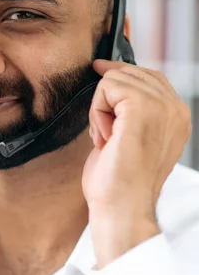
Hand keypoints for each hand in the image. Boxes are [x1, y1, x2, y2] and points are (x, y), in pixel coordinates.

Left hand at [82, 60, 191, 267]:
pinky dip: (97, 112)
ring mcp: (162, 106)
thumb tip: (111, 80)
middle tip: (107, 134)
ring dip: (100, 109)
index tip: (99, 69)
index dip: (121, 72)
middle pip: (131, 72)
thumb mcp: (131, 138)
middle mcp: (175, 109)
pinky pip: (107, 86)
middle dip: (107, 99)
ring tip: (108, 138)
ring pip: (115, 79)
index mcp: (177, 117)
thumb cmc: (119, 180)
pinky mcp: (143, 106)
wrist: (121, 205)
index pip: (150, 76)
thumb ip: (131, 112)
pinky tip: (105, 137)